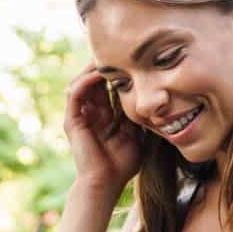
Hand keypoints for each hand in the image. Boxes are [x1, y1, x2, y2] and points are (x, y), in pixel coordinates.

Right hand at [64, 61, 141, 192]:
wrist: (107, 182)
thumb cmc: (123, 163)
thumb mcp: (138, 134)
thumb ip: (141, 117)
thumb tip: (160, 100)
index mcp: (106, 114)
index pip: (109, 86)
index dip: (119, 72)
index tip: (133, 58)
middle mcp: (91, 111)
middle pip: (95, 80)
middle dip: (105, 64)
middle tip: (119, 49)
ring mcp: (80, 115)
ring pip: (82, 82)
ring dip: (93, 68)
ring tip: (106, 56)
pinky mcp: (72, 120)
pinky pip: (75, 94)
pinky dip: (85, 82)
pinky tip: (98, 74)